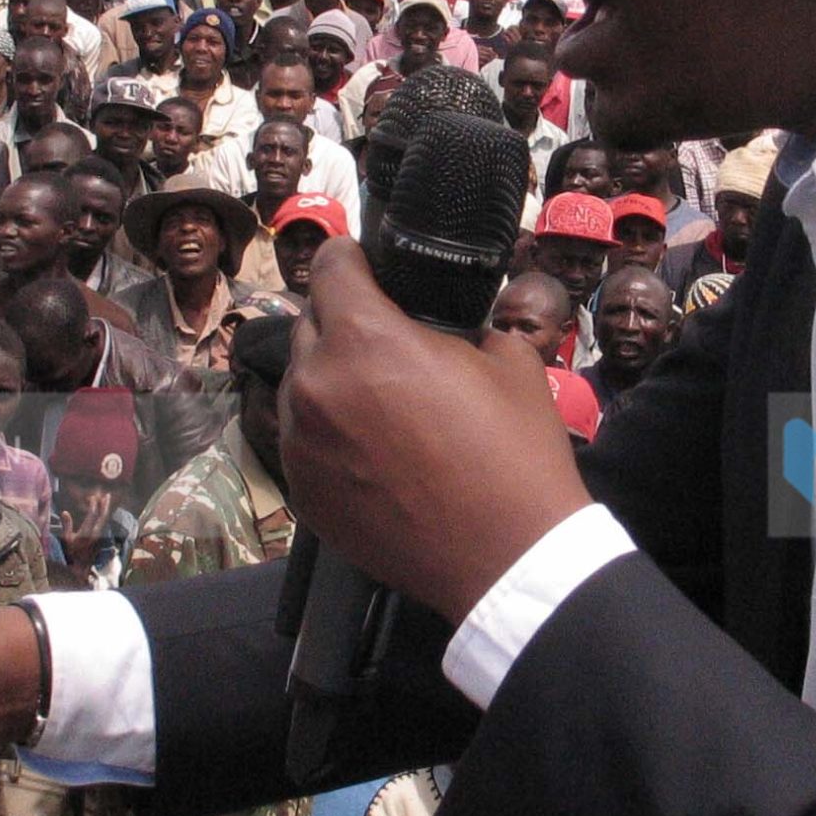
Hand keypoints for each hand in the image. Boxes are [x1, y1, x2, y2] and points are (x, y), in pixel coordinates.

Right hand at [52, 487, 114, 567]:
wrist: (80, 567)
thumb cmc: (71, 553)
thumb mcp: (66, 539)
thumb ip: (67, 525)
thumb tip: (65, 512)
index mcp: (86, 532)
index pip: (92, 516)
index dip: (93, 505)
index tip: (92, 497)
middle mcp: (95, 534)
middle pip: (103, 516)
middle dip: (105, 505)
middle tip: (106, 495)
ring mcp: (99, 537)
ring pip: (105, 520)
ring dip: (105, 510)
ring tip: (106, 500)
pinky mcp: (101, 539)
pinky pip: (104, 524)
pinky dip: (104, 516)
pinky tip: (103, 512)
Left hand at [280, 239, 588, 625]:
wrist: (509, 559)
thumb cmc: (515, 457)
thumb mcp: (508, 362)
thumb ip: (465, 325)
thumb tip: (449, 323)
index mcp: (365, 338)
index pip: (332, 266)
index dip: (353, 256)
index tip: (365, 262)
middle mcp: (317, 385)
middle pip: (310, 324)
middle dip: (344, 321)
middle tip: (386, 338)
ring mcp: (302, 445)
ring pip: (301, 385)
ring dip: (332, 379)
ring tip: (381, 401)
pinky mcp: (304, 494)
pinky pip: (305, 442)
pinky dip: (330, 435)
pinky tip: (375, 450)